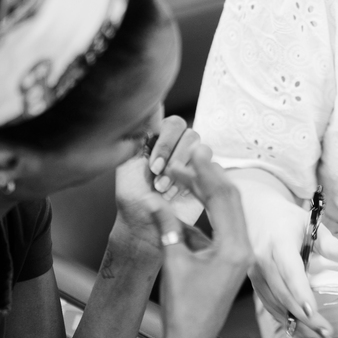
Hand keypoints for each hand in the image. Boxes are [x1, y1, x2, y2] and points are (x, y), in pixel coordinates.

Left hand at [115, 114, 209, 248]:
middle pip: (188, 132)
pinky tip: (179, 195)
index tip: (153, 167)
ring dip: (183, 170)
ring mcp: (192, 161)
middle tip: (159, 182)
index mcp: (156, 138)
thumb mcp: (126, 165)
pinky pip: (211, 166)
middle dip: (173, 158)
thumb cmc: (133, 198)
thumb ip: (136, 138)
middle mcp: (176, 146)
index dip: (164, 143)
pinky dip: (194, 180)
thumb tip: (148, 110)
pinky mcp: (205, 176)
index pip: (170, 123)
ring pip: (200, 148)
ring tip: (166, 191)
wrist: (145, 227)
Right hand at [149, 154, 252, 337]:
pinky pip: (219, 230)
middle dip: (210, 177)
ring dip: (207, 194)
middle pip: (230, 201)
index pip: (224, 198)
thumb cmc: (183, 308)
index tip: (194, 152)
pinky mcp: (229, 263)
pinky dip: (203, 216)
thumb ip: (167, 228)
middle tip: (192, 154)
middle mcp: (242, 249)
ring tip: (185, 174)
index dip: (207, 172)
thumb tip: (155, 200)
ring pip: (226, 214)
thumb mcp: (173, 263)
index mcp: (235, 248)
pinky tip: (182, 206)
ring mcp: (238, 257)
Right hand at [234, 176, 337, 337]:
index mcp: (278, 242)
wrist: (254, 213)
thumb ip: (333, 244)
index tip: (314, 312)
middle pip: (283, 294)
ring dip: (296, 325)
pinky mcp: (254, 283)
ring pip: (275, 305)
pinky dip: (285, 320)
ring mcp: (254, 273)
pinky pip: (269, 306)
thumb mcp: (312, 224)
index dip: (300, 293)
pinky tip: (301, 333)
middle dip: (305, 318)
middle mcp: (261, 259)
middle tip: (326, 334)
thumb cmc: (287, 219)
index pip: (289, 272)